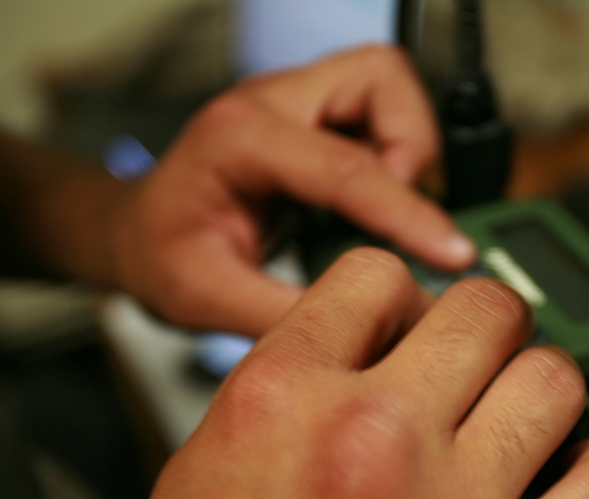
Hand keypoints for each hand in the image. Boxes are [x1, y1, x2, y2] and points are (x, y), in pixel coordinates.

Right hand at [97, 247, 588, 498]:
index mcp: (283, 397)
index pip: (379, 277)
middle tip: (477, 356)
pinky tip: (567, 476)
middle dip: (482, 324)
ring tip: (518, 414)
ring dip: (538, 386)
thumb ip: (300, 374)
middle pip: (484, 309)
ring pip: (554, 379)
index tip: (409, 325)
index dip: (399, 297)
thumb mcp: (211, 454)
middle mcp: (371, 441)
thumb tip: (380, 332)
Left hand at [106, 46, 474, 336]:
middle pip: (380, 79)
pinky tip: (375, 206)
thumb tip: (364, 329)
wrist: (137, 230)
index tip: (452, 253)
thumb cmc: (160, 251)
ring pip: (389, 86)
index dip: (408, 213)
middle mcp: (271, 103)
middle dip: (414, 147)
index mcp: (237, 139)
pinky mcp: (316, 118)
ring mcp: (297, 103)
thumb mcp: (206, 297)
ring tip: (390, 212)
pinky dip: (398, 155)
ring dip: (411, 147)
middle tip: (403, 218)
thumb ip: (284, 313)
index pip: (344, 168)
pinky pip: (382, 114)